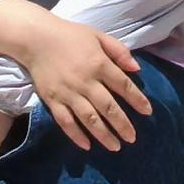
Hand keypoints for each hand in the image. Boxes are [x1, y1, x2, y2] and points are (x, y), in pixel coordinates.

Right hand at [18, 14, 148, 147]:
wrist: (36, 39)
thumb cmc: (70, 36)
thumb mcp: (99, 36)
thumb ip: (119, 51)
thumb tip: (137, 69)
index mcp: (99, 64)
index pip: (123, 85)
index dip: (137, 100)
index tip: (148, 112)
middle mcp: (86, 82)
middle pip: (108, 107)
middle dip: (122, 124)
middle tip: (132, 138)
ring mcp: (68, 93)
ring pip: (89, 118)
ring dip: (103, 135)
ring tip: (115, 146)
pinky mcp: (52, 101)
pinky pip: (65, 122)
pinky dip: (76, 135)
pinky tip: (87, 145)